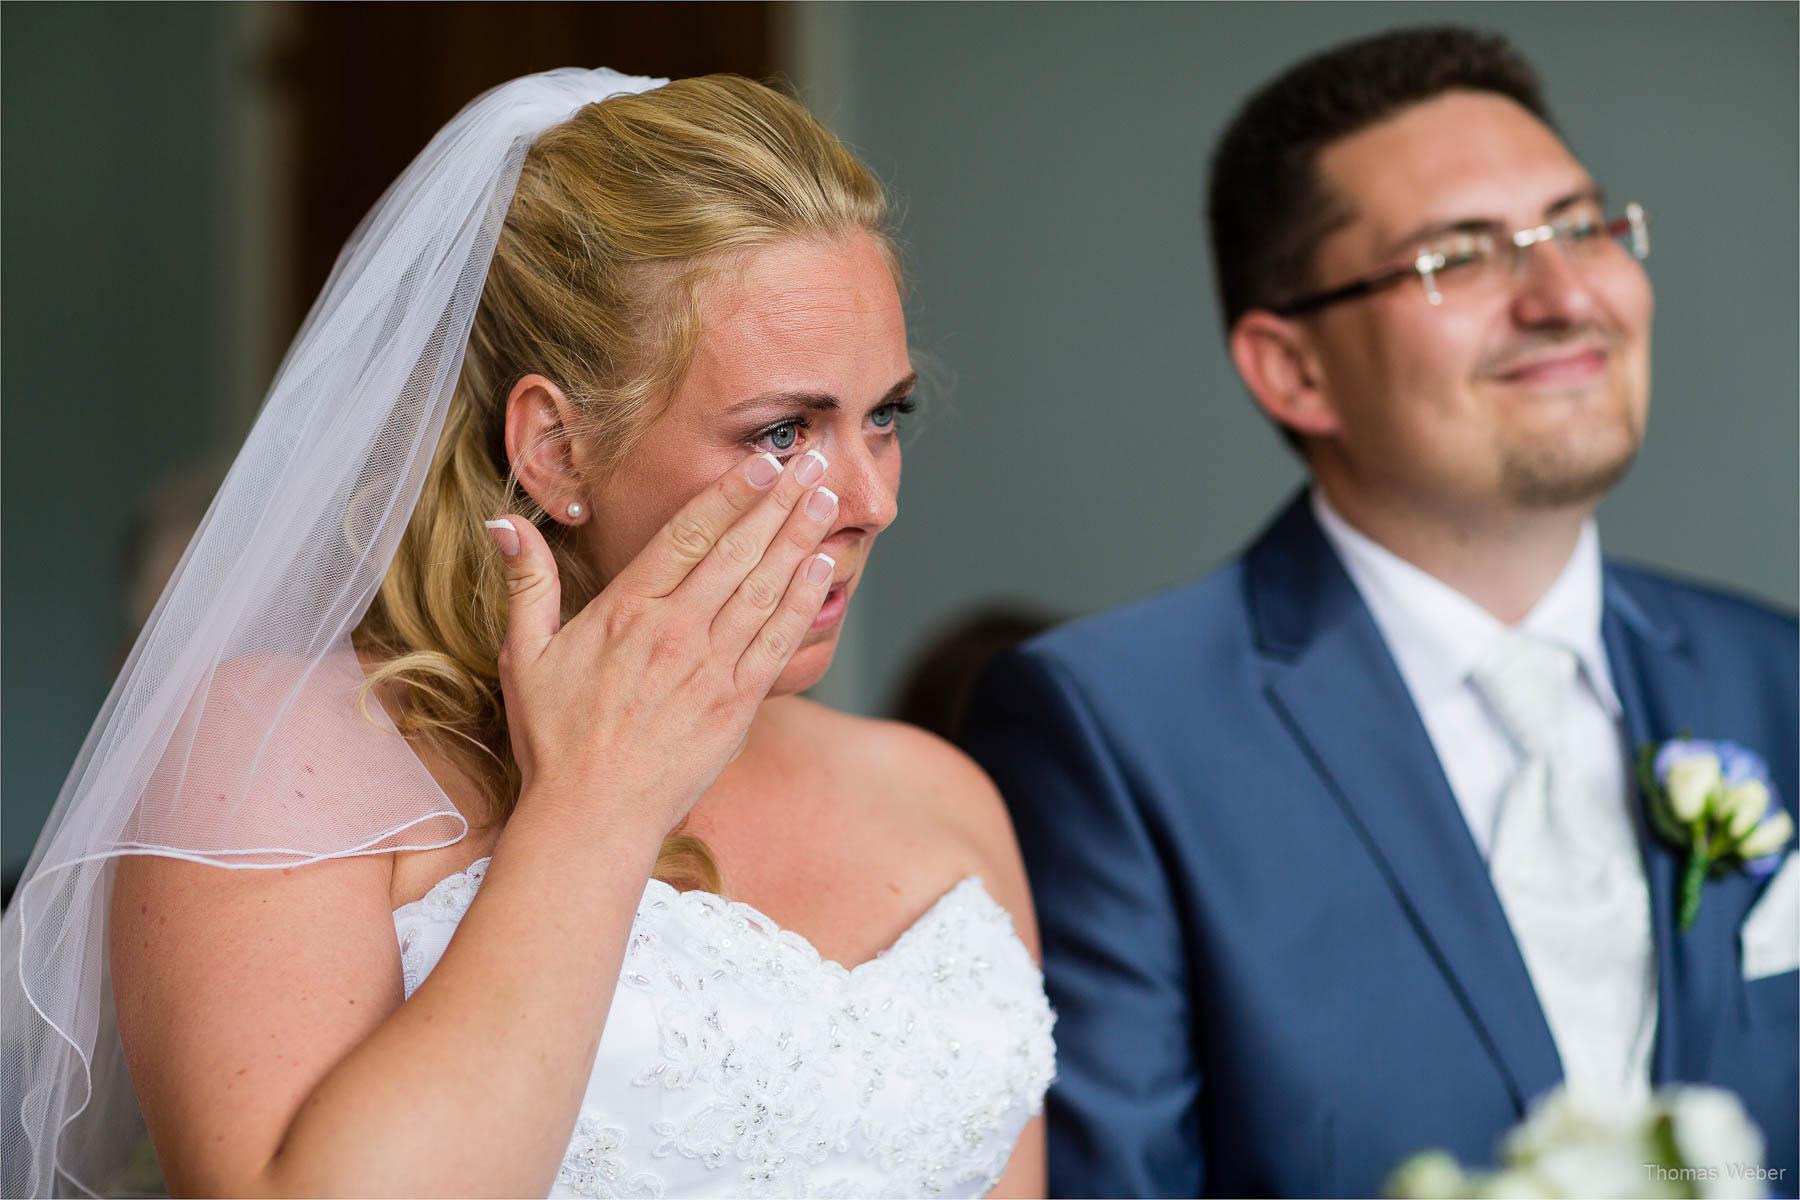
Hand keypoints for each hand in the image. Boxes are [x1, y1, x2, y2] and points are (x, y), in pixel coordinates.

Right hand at [487, 449, 837, 834]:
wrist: (592, 816)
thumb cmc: (555, 740)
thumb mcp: (526, 655)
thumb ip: (526, 583)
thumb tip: (504, 521)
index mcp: (626, 611)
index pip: (687, 534)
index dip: (729, 493)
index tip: (762, 460)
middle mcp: (675, 631)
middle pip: (736, 551)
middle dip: (779, 502)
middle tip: (816, 463)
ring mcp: (711, 668)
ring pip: (764, 588)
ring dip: (799, 539)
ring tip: (829, 500)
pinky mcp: (736, 704)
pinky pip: (778, 642)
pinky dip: (804, 601)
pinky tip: (824, 568)